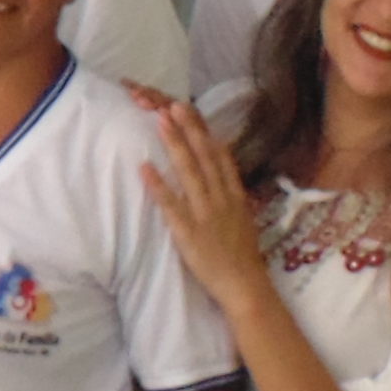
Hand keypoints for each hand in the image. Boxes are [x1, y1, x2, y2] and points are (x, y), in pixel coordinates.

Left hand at [136, 98, 263, 306]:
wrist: (245, 285)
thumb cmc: (241, 254)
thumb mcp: (243, 216)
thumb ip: (230, 192)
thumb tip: (219, 169)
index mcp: (234, 194)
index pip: (219, 154)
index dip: (202, 130)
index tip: (189, 109)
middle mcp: (221, 198)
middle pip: (204, 156)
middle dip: (187, 128)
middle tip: (172, 104)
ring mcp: (205, 213)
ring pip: (189, 172)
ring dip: (174, 145)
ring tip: (159, 122)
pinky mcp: (189, 232)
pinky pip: (172, 205)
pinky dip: (158, 185)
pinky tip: (144, 167)